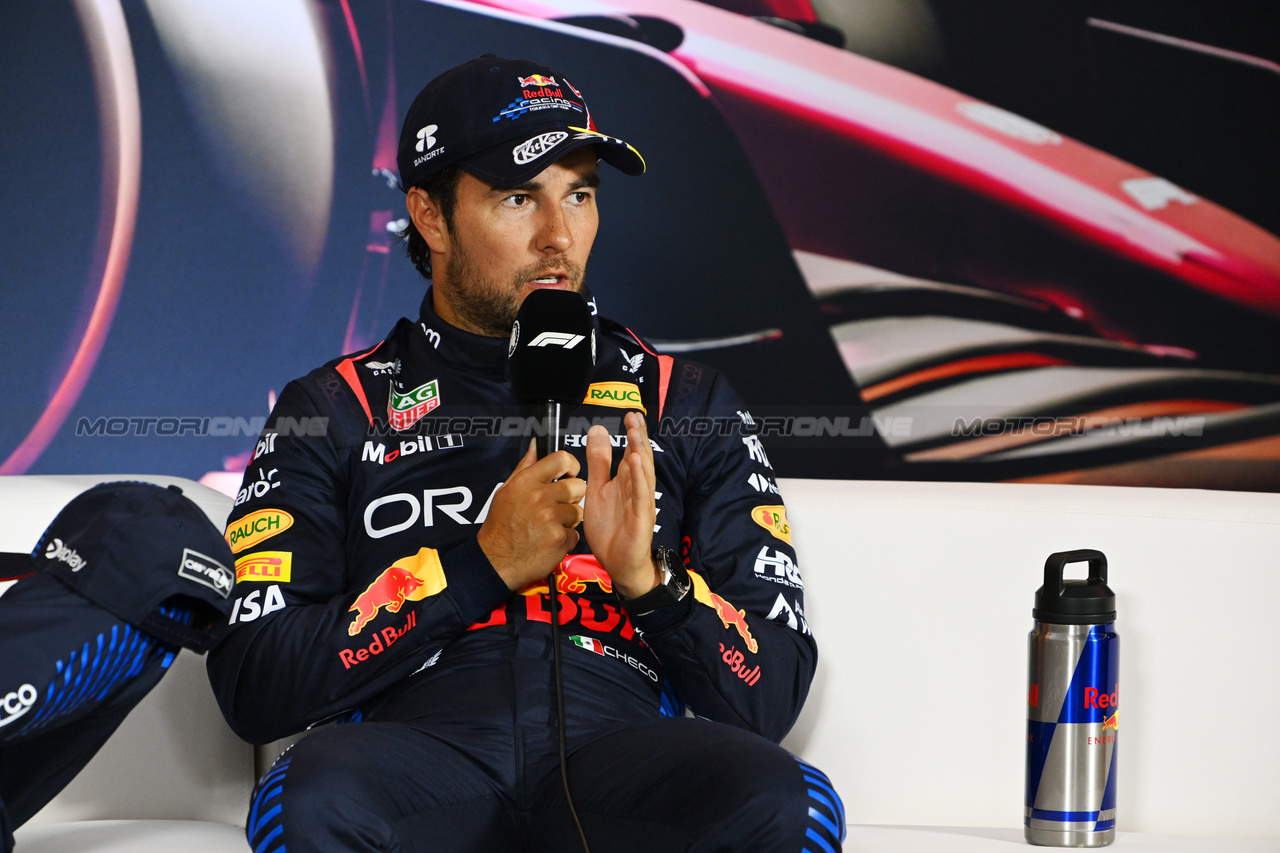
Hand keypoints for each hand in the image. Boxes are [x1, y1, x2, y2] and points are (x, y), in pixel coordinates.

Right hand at [477, 440, 585, 590]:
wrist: (496, 562)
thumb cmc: (501, 525)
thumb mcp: (506, 491)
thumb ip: (525, 467)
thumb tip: (535, 444)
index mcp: (526, 482)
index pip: (562, 459)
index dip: (571, 466)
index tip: (569, 475)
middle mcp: (539, 497)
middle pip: (578, 485)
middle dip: (572, 497)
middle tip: (557, 507)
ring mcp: (550, 518)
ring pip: (579, 511)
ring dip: (569, 520)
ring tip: (550, 526)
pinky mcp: (559, 539)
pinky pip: (575, 533)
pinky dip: (566, 540)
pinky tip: (549, 541)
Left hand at [583, 411, 657, 597]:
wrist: (618, 563)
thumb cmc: (611, 528)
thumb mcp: (597, 489)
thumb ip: (598, 463)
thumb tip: (597, 430)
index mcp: (626, 481)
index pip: (631, 452)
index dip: (632, 434)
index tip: (630, 414)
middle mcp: (636, 489)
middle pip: (640, 459)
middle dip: (638, 438)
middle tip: (634, 417)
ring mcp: (640, 503)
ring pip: (643, 474)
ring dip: (641, 453)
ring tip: (636, 434)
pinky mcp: (641, 518)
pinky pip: (640, 496)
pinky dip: (640, 479)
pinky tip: (637, 463)